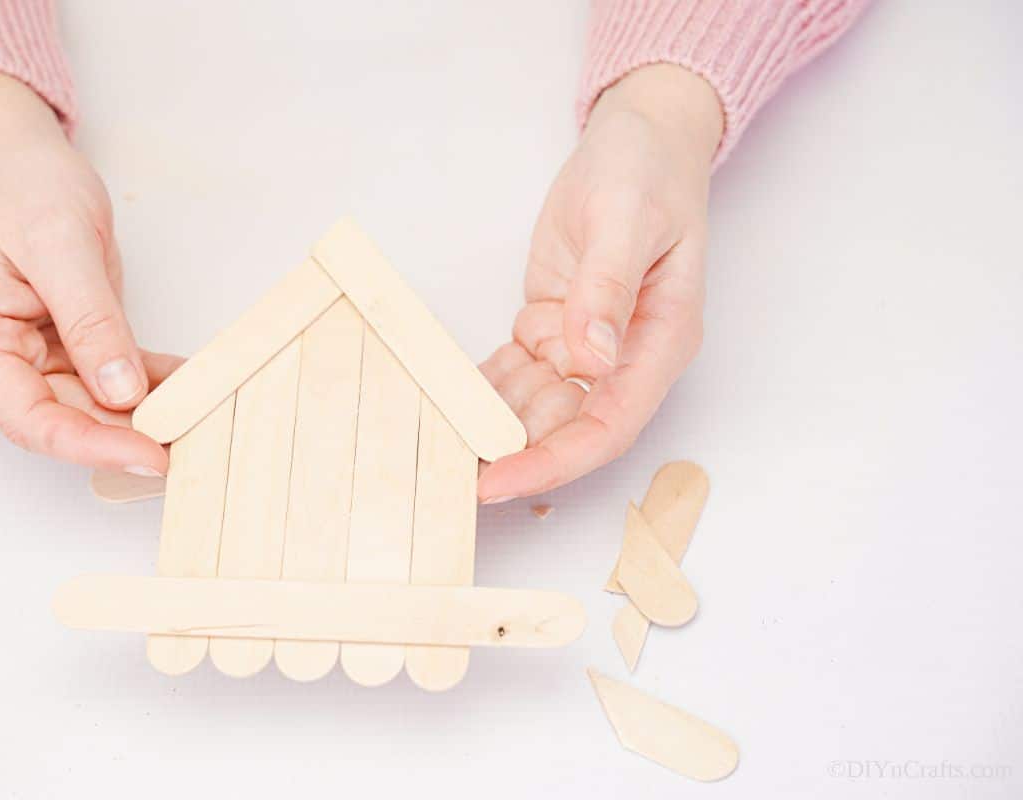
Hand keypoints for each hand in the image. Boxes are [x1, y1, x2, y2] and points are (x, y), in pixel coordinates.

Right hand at [0, 71, 171, 474]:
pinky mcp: (66, 344)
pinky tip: (191, 381)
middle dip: (128, 435)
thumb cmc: (18, 185)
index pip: (30, 419)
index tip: (151, 456)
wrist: (14, 155)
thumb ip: (90, 320)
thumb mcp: (59, 243)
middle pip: (65, 418)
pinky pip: (112, 376)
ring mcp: (31, 355)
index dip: (92, 445)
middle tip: (192, 442)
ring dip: (145, 412)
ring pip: (94, 405)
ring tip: (201, 413)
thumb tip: (120, 391)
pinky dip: (151, 381)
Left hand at [478, 65, 722, 501]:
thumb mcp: (627, 219)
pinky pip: (515, 372)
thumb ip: (608, 289)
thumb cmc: (649, 171)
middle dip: (512, 454)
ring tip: (433, 436)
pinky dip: (482, 386)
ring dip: (491, 422)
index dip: (555, 462)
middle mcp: (625, 356)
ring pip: (535, 406)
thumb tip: (592, 359)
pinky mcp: (554, 326)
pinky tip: (443, 396)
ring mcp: (587, 345)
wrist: (639, 138)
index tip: (499, 481)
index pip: (609, 425)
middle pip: (568, 428)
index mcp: (660, 340)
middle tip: (447, 470)